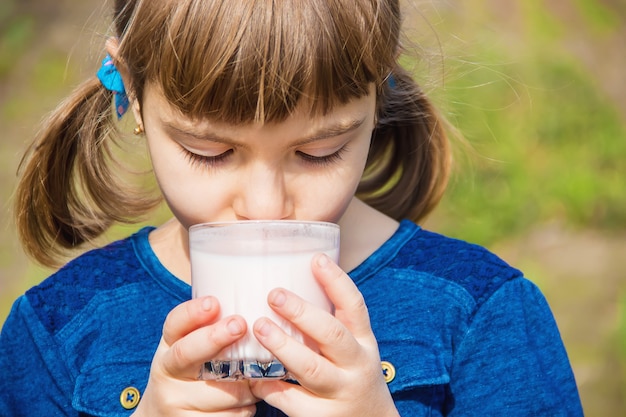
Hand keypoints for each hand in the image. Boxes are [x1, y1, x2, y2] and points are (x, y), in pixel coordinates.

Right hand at [132, 297, 257, 415]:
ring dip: (247, 384)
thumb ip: (211, 330)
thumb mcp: (191, 347)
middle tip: (239, 324)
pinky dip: (245, 408)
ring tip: (256, 378)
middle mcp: (166, 372)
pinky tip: (247, 401)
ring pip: (221, 390)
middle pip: (187, 353)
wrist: (163, 416)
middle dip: (214, 337)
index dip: (193, 312)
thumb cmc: (191, 373)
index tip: (213, 302)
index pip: (175, 324)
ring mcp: (175, 401)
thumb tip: (254, 305)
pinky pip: (229, 416)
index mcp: (168, 346)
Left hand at [249, 253, 399, 416]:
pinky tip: (253, 374)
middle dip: (302, 313)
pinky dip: (269, 386)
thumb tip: (292, 282)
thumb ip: (329, 323)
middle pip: (332, 334)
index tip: (316, 258)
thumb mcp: (353, 348)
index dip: (336, 281)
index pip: (355, 306)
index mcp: (363, 341)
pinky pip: (290, 401)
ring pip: (311, 369)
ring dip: (283, 346)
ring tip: (259, 327)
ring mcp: (340, 393)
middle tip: (274, 294)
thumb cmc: (352, 375)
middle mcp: (356, 365)